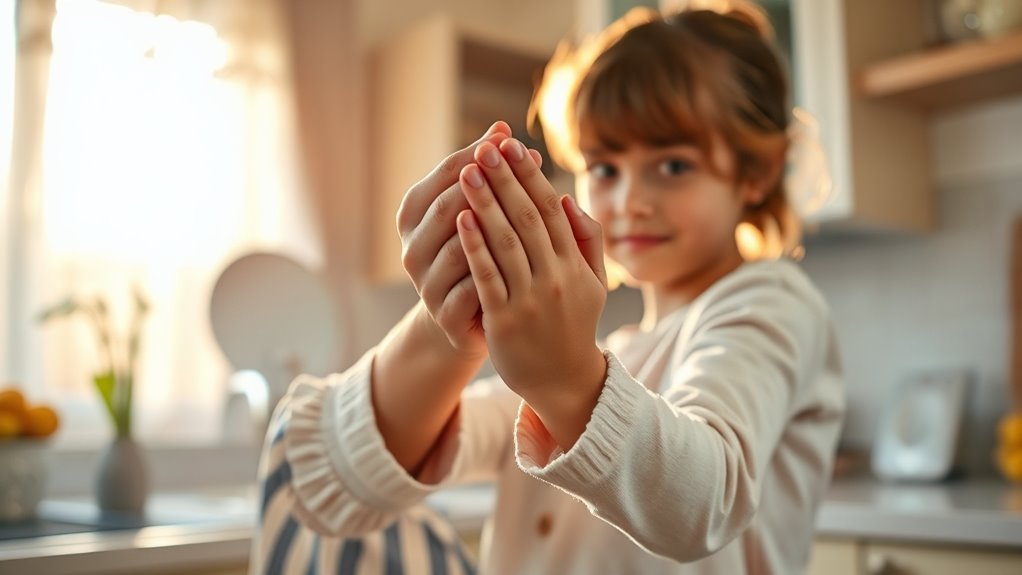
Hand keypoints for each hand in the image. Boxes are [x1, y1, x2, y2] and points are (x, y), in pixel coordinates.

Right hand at [396, 122, 542, 359]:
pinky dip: (498, 272)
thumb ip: (487, 175)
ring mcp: (425, 284)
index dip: (477, 153)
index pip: (446, 174)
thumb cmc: (478, 251)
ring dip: (495, 228)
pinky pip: (472, 288)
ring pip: (460, 248)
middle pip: (449, 207)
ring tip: (530, 212)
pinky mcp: (444, 315)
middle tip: (522, 165)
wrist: (469, 317)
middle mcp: (411, 247)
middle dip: (487, 185)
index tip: (509, 137)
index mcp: (413, 214)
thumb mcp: (477, 213)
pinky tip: (527, 259)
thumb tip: (503, 130)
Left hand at [454, 137, 608, 433]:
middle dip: (505, 180)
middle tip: (486, 147)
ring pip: (507, 243)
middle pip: (528, 218)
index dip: (530, 176)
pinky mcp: (505, 321)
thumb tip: (567, 198)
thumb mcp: (593, 283)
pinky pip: (488, 277)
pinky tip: (462, 219)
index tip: (512, 146)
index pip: (552, 209)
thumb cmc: (572, 324)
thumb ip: (586, 240)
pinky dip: (475, 247)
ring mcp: (530, 300)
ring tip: (469, 171)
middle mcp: (554, 278)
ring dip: (486, 203)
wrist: (563, 381)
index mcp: (574, 264)